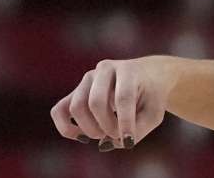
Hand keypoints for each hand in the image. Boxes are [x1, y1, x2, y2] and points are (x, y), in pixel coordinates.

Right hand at [50, 55, 176, 150]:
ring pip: (77, 107)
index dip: (125, 123)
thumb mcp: (154, 113)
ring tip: (106, 134)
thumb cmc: (151, 97)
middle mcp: (105, 69)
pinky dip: (66, 128)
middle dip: (107, 127)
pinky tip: (83, 138)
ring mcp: (88, 79)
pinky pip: (59, 110)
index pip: (123, 97)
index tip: (129, 142)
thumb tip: (104, 145)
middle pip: (96, 102)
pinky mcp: (76, 91)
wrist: (148, 76)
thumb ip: (137, 130)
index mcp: (129, 70)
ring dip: (90, 129)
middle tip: (118, 135)